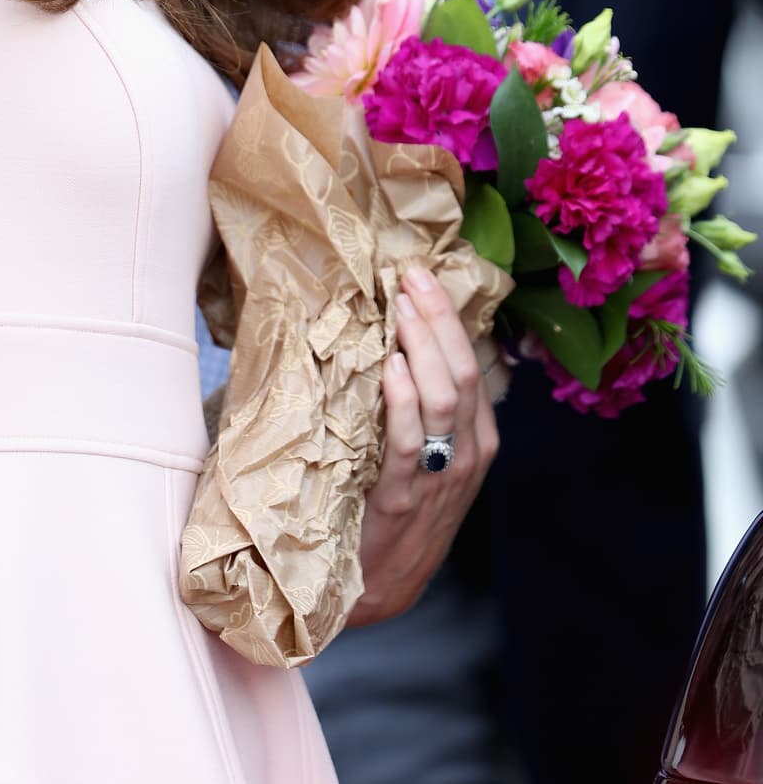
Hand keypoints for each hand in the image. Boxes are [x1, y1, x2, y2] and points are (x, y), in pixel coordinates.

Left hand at [351, 266, 498, 625]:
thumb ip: (427, 406)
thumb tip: (406, 338)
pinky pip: (409, 440)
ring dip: (423, 346)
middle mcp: (468, 453)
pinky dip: (402, 400)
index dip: (448, 315)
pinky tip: (391, 367)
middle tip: (412, 274)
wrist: (381, 586)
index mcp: (477, 437)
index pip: (473, 362)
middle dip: (438, 317)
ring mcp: (441, 477)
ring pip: (445, 397)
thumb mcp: (429, 455)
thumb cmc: (401, 509)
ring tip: (402, 306)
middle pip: (465, 370)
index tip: (420, 273)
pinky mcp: (404, 498)